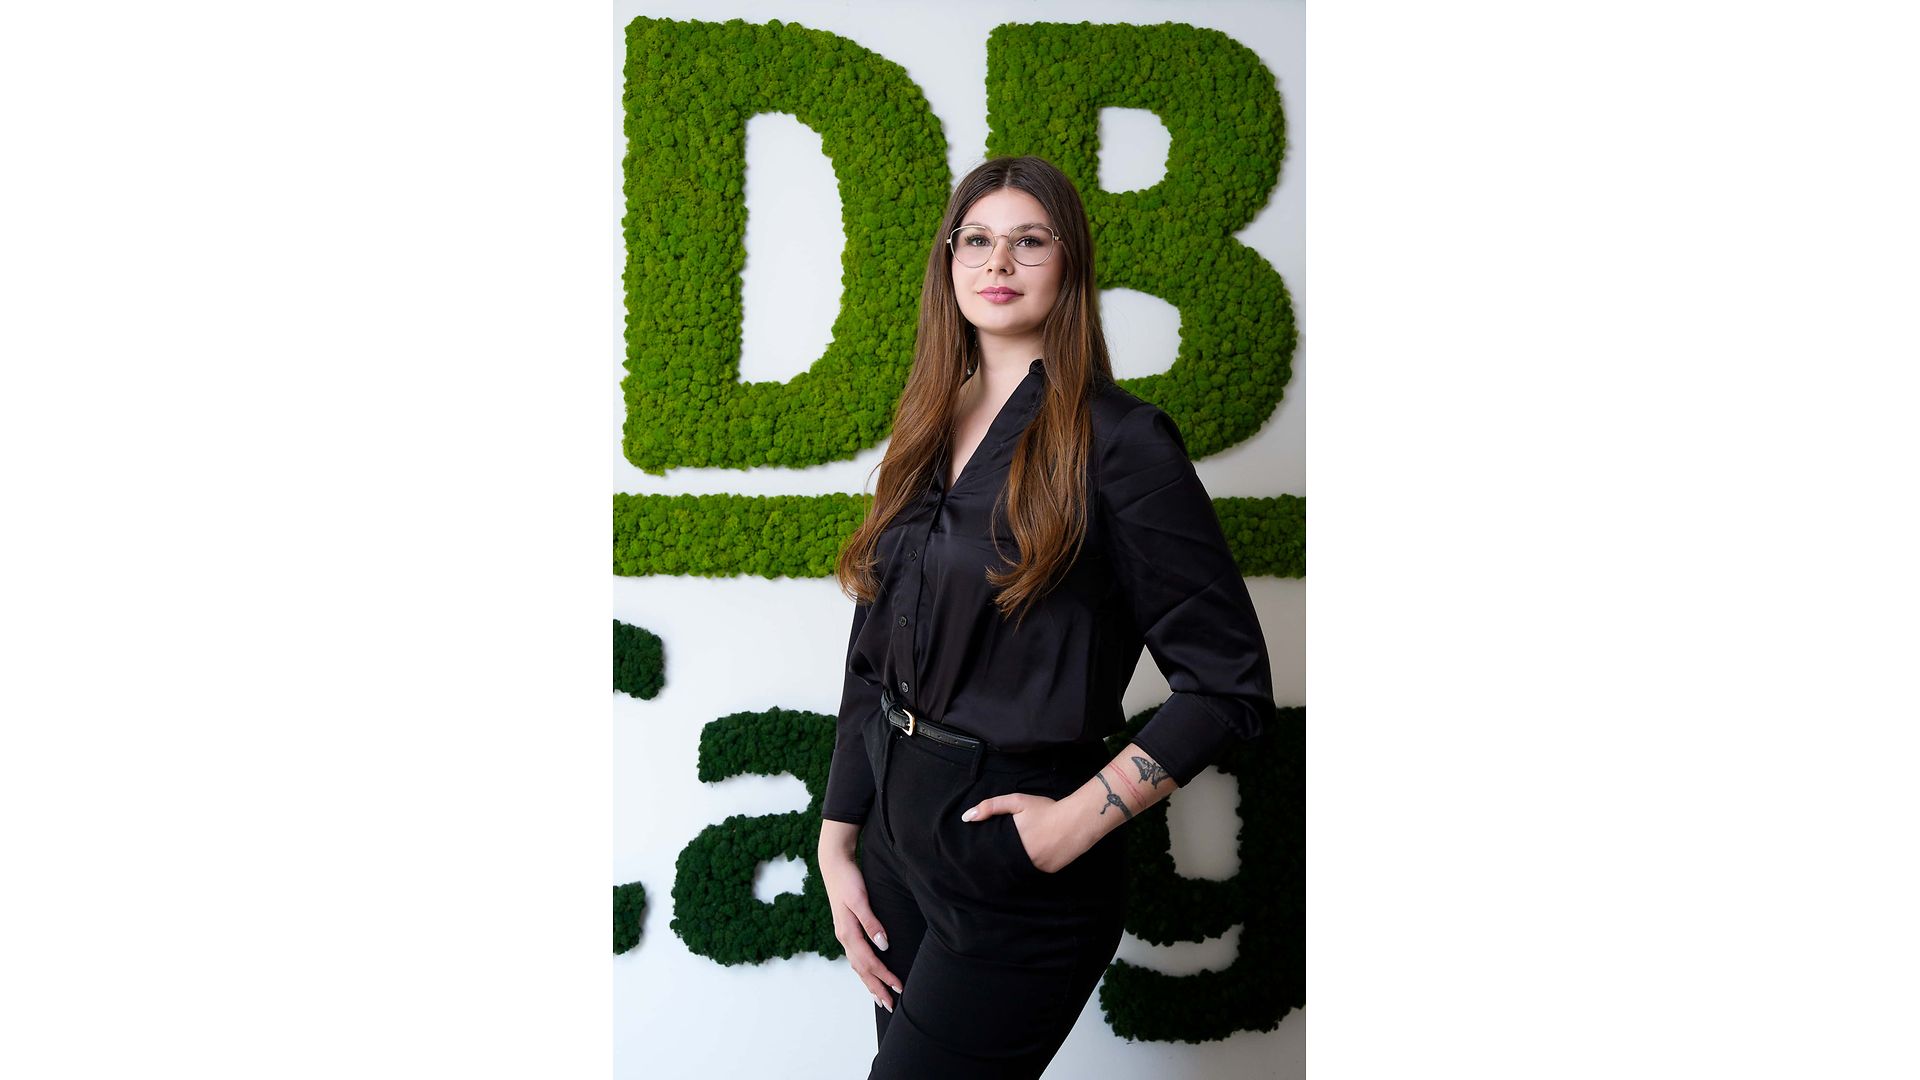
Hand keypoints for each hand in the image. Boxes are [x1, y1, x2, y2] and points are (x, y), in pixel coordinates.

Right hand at [818, 843, 903, 1012]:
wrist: (834, 864)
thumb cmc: (848, 879)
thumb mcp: (860, 898)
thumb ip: (871, 922)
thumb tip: (884, 945)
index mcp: (848, 933)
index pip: (869, 962)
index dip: (884, 976)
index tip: (899, 987)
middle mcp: (845, 937)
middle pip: (862, 970)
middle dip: (876, 988)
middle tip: (890, 1005)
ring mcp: (844, 934)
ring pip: (857, 966)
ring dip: (869, 982)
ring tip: (880, 997)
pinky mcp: (847, 929)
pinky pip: (855, 957)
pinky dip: (863, 970)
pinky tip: (868, 974)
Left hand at [961, 793, 1090, 873]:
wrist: (1078, 820)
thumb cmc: (1046, 809)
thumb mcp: (1017, 802)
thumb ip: (991, 807)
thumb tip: (966, 818)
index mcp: (1012, 843)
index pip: (992, 855)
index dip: (987, 855)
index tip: (979, 855)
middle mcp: (1023, 859)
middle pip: (1004, 863)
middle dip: (1000, 860)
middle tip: (1001, 854)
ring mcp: (1036, 867)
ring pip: (1019, 869)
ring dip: (1016, 863)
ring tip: (1017, 854)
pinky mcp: (1048, 872)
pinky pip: (1035, 870)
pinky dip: (1032, 864)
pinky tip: (1036, 854)